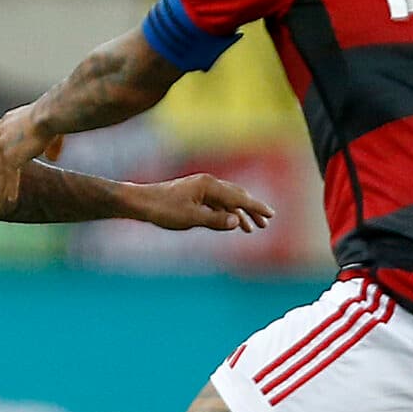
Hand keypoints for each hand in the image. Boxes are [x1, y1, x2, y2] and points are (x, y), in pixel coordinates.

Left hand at [0, 102, 55, 206]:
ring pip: (1, 172)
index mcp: (6, 123)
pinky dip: (10, 189)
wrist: (45, 116)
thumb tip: (52, 158)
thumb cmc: (49, 116)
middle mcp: (1, 136)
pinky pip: (10, 178)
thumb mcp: (46, 128)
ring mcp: (3, 148)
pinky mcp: (10, 159)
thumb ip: (49, 144)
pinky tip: (9, 200)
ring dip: (0, 187)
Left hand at [128, 173, 274, 232]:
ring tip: (251, 228)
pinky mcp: (194, 194)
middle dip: (251, 210)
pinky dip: (226, 213)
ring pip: (227, 200)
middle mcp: (208, 183)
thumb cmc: (163, 209)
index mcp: (209, 186)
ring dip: (239, 213)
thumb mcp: (190, 218)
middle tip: (265, 223)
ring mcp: (200, 188)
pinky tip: (230, 223)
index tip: (271, 215)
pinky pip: (216, 203)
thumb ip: (215, 220)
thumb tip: (236, 221)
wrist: (141, 202)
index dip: (256, 207)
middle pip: (236, 196)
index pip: (239, 198)